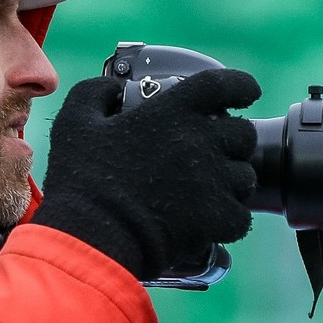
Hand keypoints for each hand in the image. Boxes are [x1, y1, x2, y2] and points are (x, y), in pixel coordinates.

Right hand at [33, 68, 261, 280]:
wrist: (93, 237)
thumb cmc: (82, 181)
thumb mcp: (75, 123)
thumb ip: (96, 93)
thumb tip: (113, 90)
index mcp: (172, 112)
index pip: (222, 85)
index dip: (241, 85)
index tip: (247, 92)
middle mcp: (200, 141)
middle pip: (243, 133)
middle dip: (234, 142)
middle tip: (214, 154)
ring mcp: (213, 181)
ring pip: (246, 176)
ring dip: (233, 182)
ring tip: (210, 191)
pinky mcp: (217, 218)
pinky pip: (241, 216)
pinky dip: (230, 220)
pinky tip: (211, 221)